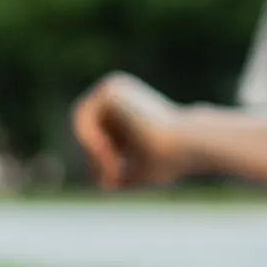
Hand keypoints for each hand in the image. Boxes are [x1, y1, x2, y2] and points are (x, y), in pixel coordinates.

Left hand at [71, 73, 195, 188]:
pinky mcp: (110, 90)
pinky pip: (82, 118)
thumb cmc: (169, 161)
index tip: (115, 179)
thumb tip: (99, 181)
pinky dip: (91, 142)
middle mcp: (118, 92)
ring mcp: (113, 86)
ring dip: (93, 153)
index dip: (97, 162)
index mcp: (125, 106)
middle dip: (94, 158)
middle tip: (114, 176)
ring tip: (114, 167)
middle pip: (84, 129)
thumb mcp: (135, 173)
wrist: (186, 147)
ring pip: (80, 124)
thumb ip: (115, 173)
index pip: (92, 135)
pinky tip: (108, 154)